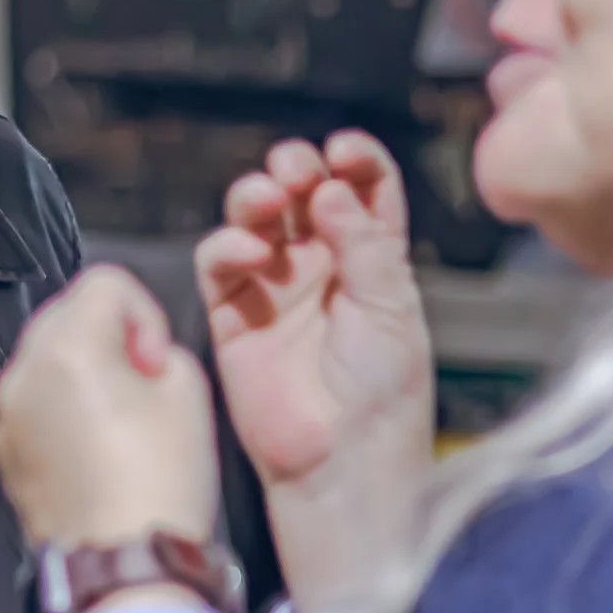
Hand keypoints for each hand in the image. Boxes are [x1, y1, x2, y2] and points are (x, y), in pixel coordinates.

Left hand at [0, 266, 218, 548]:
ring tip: (117, 421)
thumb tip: (134, 356)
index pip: (104, 282)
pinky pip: (32, 403)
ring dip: (80, 371)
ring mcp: (5, 412)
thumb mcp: (188, 393)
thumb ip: (159, 350)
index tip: (154, 362)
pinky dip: (59, 409)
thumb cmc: (161, 481)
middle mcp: (22, 370)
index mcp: (66, 347)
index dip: (143, 314)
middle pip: (66, 314)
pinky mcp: (2, 449)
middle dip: (107, 337)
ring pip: (45, 359)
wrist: (123, 566)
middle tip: (141, 386)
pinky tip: (91, 450)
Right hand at [195, 133, 432, 612]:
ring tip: (268, 198)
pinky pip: (219, 261)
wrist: (343, 462)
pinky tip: (250, 254)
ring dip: (257, 196)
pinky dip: (229, 246)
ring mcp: (275, 287)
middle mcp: (322, 266)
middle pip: (302, 195)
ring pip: (256, 219)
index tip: (345, 149)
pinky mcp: (232, 313)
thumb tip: (330, 187)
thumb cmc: (384, 396)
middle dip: (297, 169)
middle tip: (297, 167)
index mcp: (373, 261)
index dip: (355, 161)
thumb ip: (363, 243)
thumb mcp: (393, 309)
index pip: (363, 191)